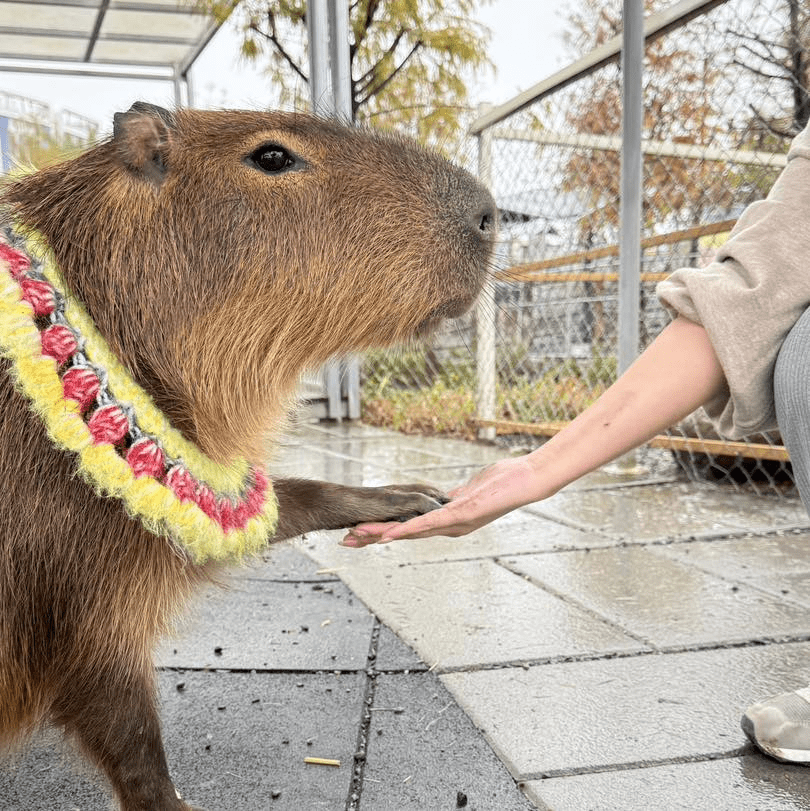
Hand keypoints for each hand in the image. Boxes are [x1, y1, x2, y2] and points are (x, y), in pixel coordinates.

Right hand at [340, 456, 542, 546]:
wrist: (527, 481)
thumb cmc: (502, 483)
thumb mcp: (471, 492)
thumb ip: (453, 498)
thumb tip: (445, 498)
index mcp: (449, 522)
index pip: (410, 528)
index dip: (384, 532)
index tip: (359, 532)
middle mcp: (449, 528)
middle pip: (405, 535)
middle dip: (375, 538)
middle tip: (347, 542)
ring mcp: (454, 524)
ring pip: (411, 532)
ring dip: (384, 535)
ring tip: (359, 537)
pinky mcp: (460, 515)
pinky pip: (429, 524)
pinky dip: (407, 529)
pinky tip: (390, 534)